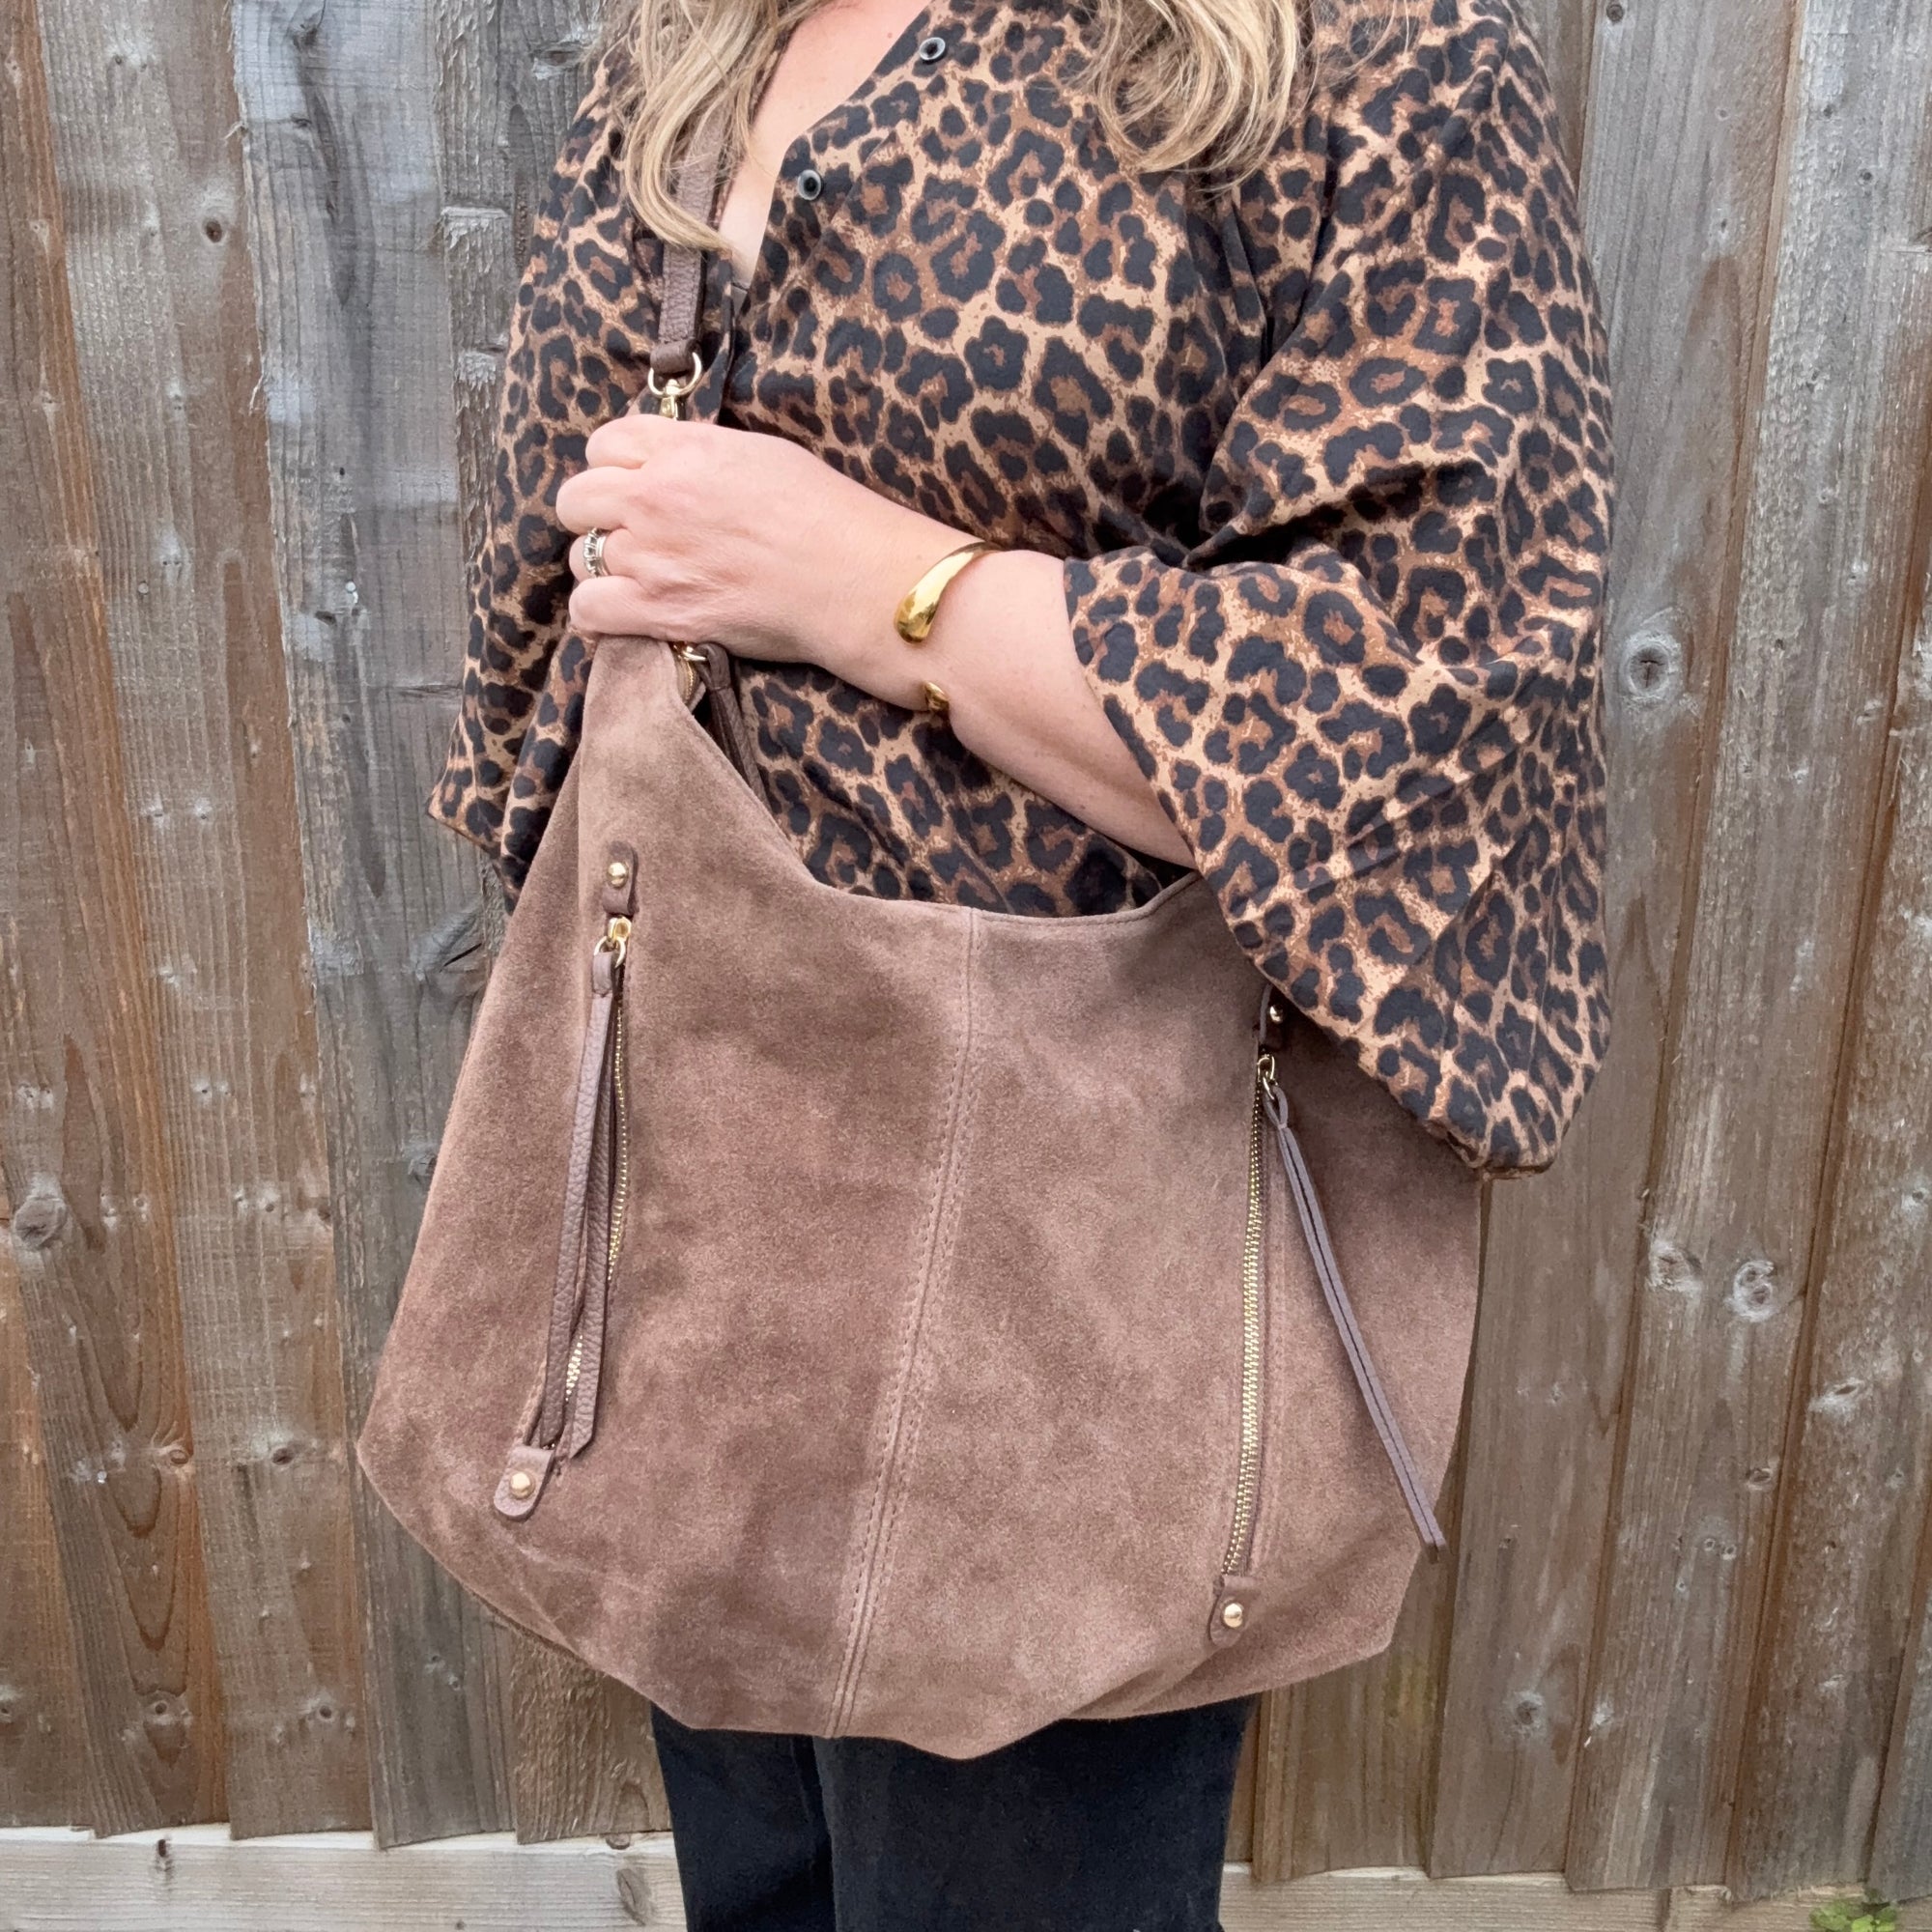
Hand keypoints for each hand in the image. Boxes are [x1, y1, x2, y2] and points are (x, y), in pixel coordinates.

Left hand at [556, 412, 965, 688]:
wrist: (853, 578)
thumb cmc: (826, 514)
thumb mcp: (762, 452)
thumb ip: (702, 452)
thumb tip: (676, 459)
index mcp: (682, 450)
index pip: (605, 442)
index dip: (614, 466)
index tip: (633, 485)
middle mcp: (655, 497)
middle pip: (575, 499)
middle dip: (596, 515)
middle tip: (629, 535)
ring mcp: (651, 556)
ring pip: (580, 557)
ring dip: (603, 568)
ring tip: (638, 580)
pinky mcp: (659, 611)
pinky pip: (587, 610)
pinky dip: (598, 616)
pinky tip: (624, 616)